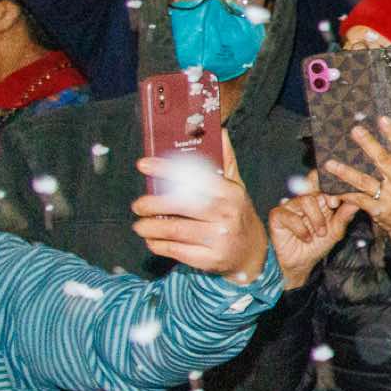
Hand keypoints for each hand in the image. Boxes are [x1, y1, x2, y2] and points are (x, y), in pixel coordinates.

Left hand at [132, 132, 270, 283]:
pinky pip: (175, 250)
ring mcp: (219, 238)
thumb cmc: (236, 215)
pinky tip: (151, 239)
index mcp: (230, 193)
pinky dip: (157, 244)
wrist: (252, 254)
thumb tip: (219, 131)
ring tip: (140, 224)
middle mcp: (226, 214)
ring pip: (173, 230)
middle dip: (151, 204)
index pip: (194, 176)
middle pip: (179, 205)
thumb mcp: (235, 188)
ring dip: (149, 227)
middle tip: (138, 205)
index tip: (143, 164)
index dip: (166, 169)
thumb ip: (225, 161)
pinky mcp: (209, 259)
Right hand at [269, 190, 358, 288]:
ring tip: (321, 233)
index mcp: (319, 200)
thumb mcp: (335, 231)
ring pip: (305, 201)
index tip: (339, 200)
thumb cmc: (318, 245)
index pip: (323, 184)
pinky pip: (290, 216)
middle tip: (333, 207)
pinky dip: (301, 229)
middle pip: (315, 189)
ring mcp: (290, 206)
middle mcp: (304, 200)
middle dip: (326, 200)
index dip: (332, 188)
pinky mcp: (277, 215)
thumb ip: (344, 216)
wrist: (301, 263)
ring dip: (316, 218)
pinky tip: (306, 238)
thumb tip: (357, 202)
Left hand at [325, 117, 390, 250]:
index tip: (383, 119)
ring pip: (365, 182)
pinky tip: (332, 188)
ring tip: (330, 164)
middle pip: (384, 161)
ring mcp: (390, 198)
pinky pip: (357, 200)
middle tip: (355, 131)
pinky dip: (344, 193)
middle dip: (369, 145)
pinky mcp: (378, 211)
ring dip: (346, 171)